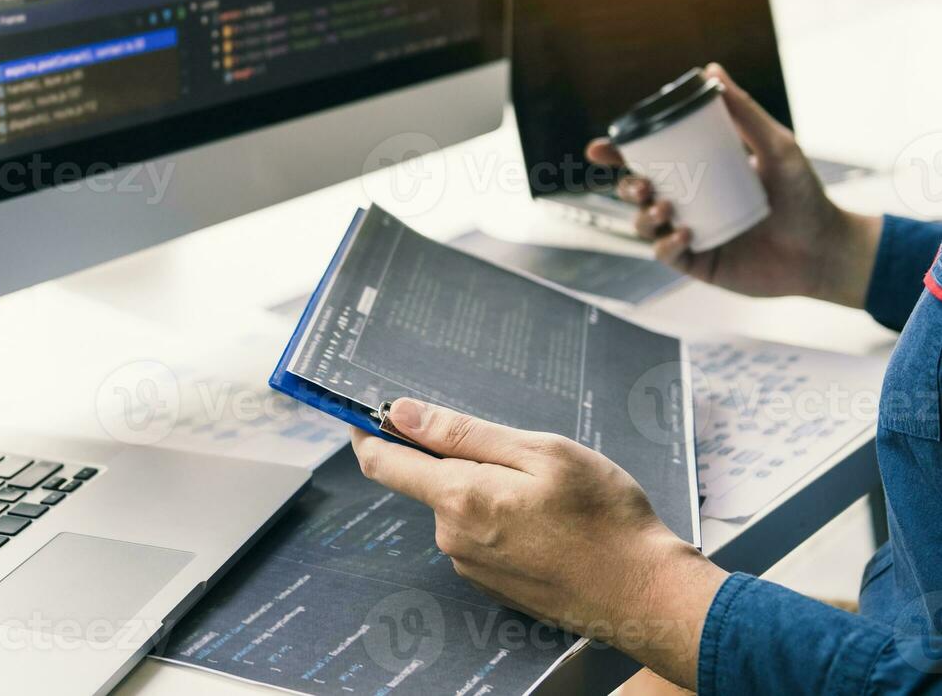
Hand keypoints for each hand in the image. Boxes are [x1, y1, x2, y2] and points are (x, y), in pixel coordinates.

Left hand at [350, 399, 726, 689]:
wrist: (645, 594)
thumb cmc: (603, 517)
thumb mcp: (539, 452)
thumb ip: (462, 433)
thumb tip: (400, 413)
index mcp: (459, 498)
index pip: (384, 463)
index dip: (367, 432)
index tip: (361, 411)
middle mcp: (452, 537)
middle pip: (432, 480)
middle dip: (461, 457)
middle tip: (522, 454)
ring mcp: (471, 566)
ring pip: (461, 507)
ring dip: (489, 489)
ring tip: (549, 494)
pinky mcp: (492, 584)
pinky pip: (481, 535)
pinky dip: (503, 518)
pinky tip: (549, 523)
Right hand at [586, 63, 879, 305]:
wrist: (824, 248)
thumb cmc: (804, 196)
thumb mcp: (776, 145)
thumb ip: (745, 111)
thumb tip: (713, 71)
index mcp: (697, 173)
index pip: (649, 160)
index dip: (618, 155)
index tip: (600, 148)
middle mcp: (688, 203)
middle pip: (637, 192)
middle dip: (626, 187)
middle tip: (640, 184)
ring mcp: (690, 234)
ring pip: (644, 224)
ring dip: (643, 216)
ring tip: (663, 209)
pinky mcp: (698, 263)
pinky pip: (666, 255)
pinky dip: (666, 245)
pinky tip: (683, 235)